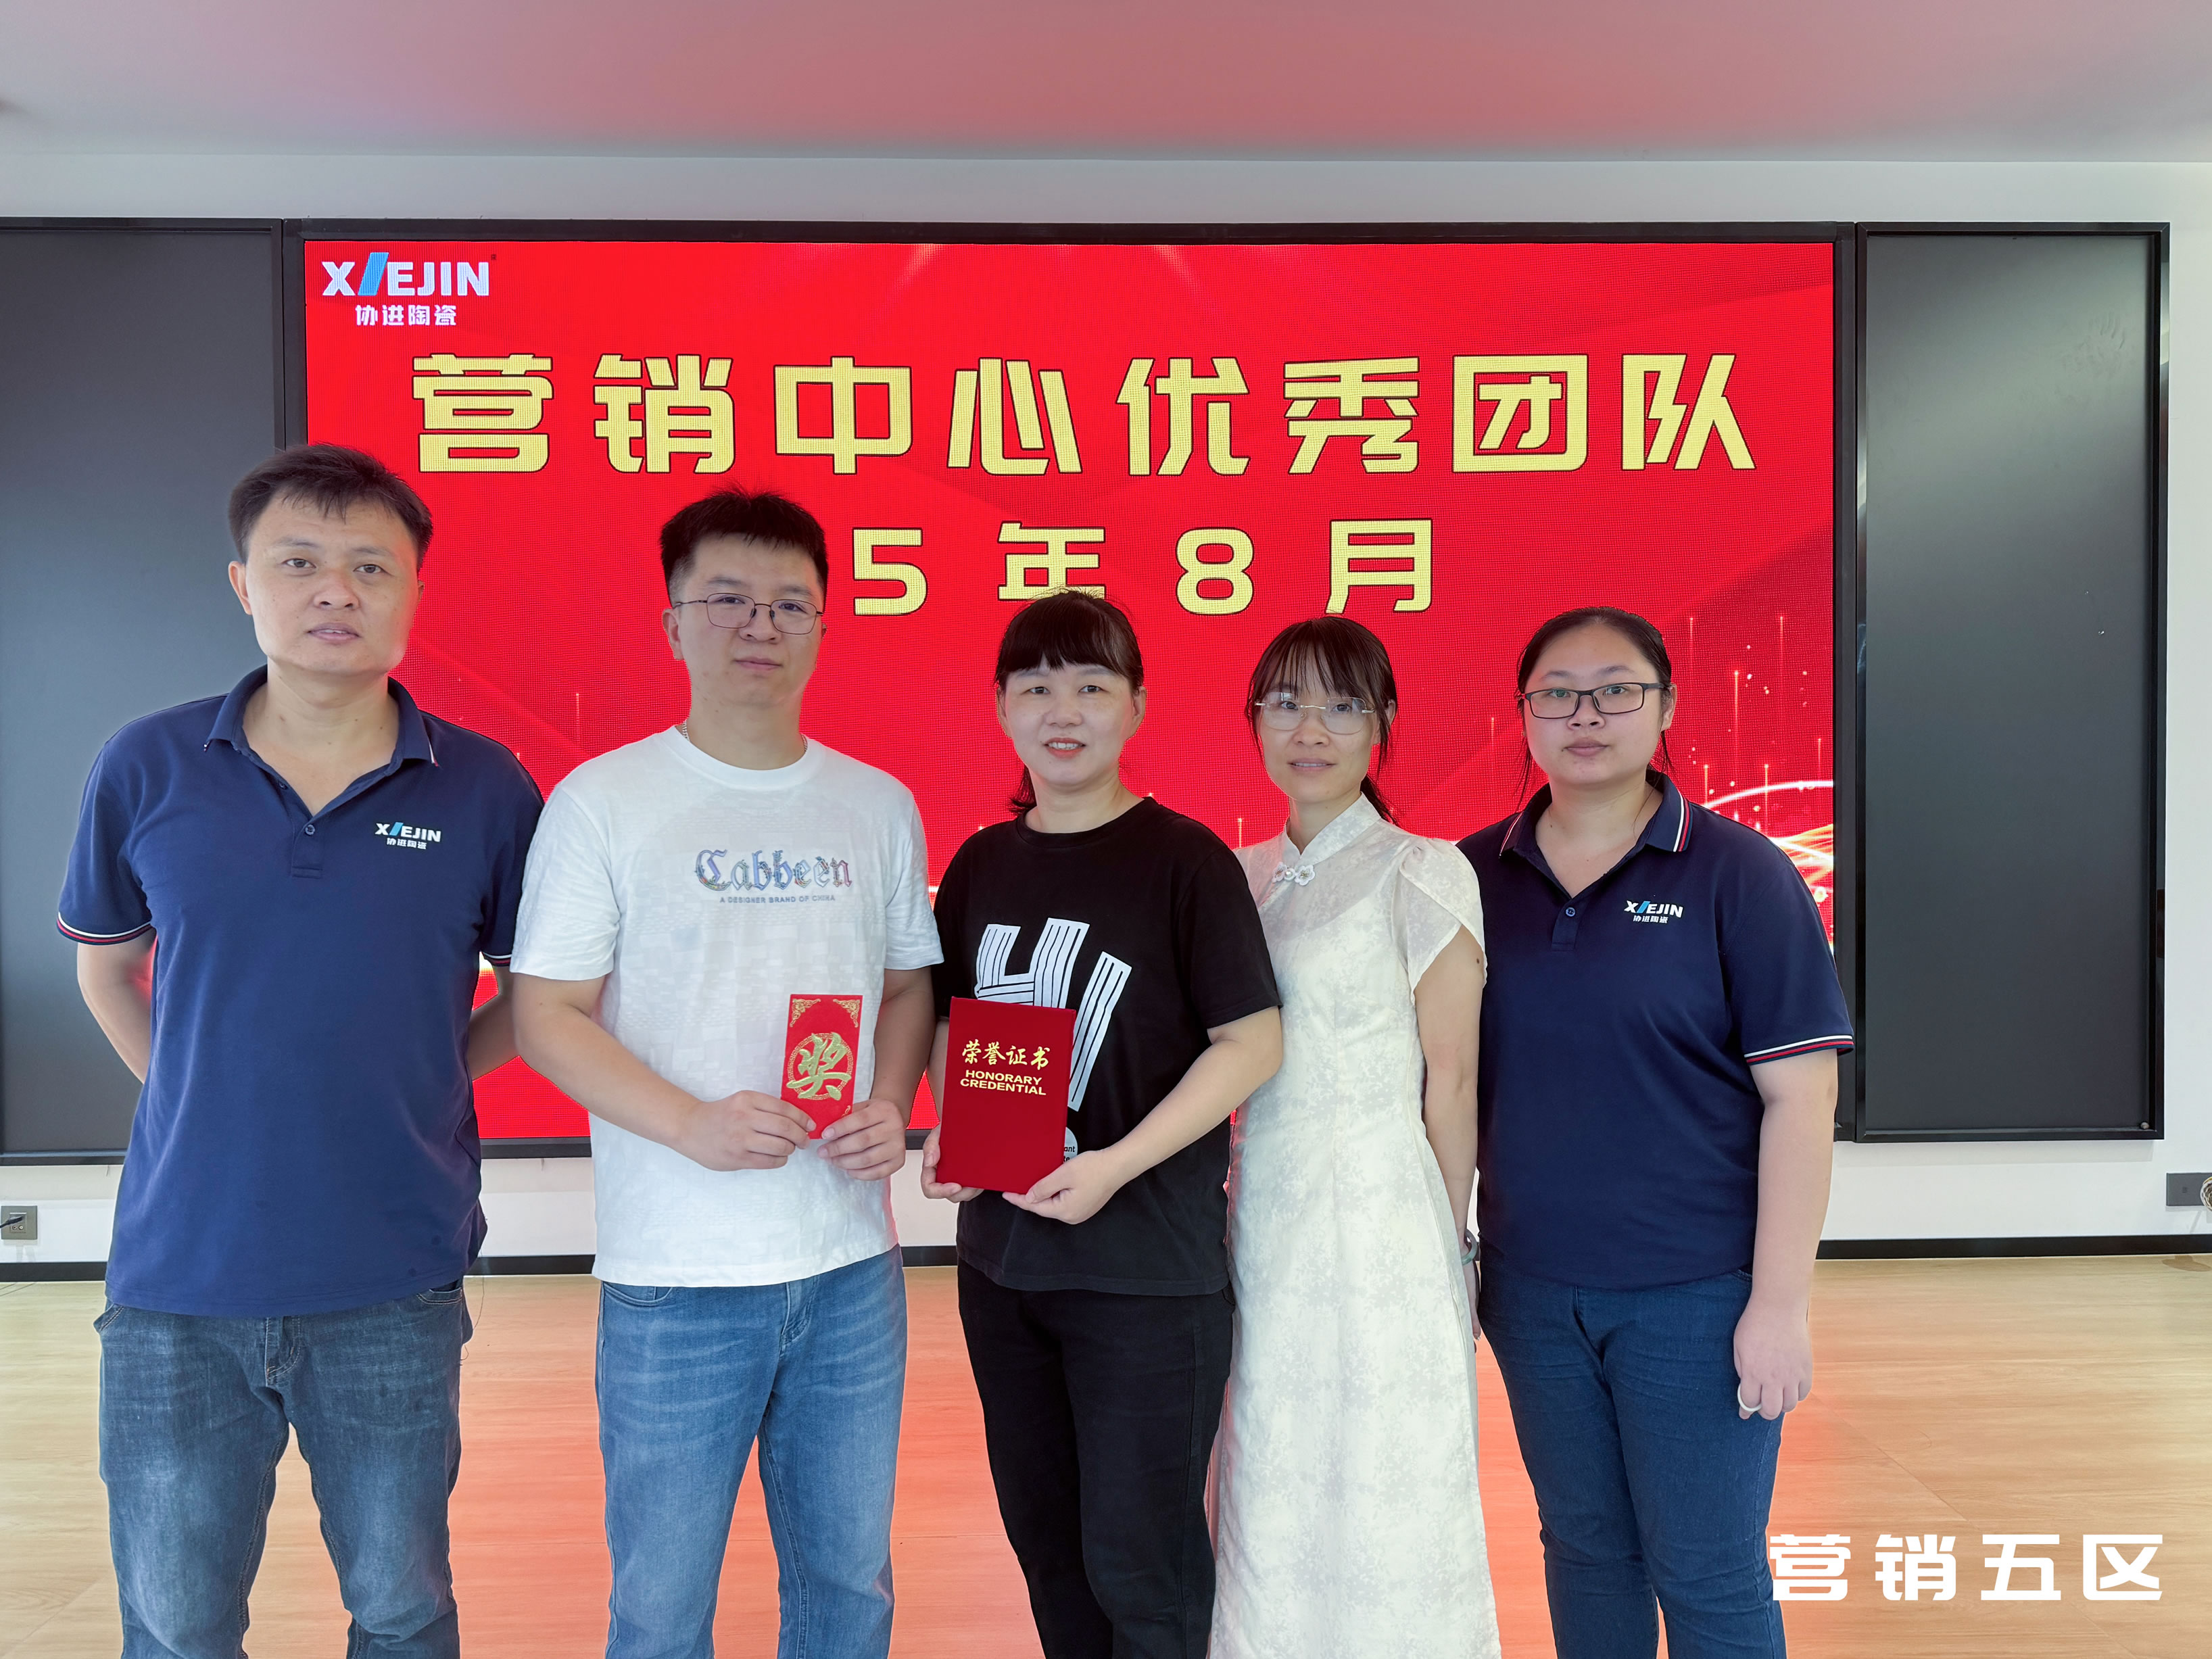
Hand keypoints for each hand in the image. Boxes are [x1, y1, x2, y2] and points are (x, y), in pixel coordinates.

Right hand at [676, 1089, 811, 1171]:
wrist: (690, 1128)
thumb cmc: (721, 1115)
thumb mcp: (742, 1102)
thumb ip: (765, 1108)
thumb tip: (798, 1120)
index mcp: (747, 1099)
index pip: (784, 1108)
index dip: (802, 1118)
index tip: (810, 1124)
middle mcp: (744, 1117)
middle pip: (785, 1128)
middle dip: (801, 1136)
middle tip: (805, 1140)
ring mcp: (740, 1139)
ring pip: (780, 1146)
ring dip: (790, 1149)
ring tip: (789, 1148)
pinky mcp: (737, 1158)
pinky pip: (769, 1162)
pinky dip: (780, 1160)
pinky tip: (778, 1157)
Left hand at [818, 1097, 908, 1181]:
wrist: (894, 1120)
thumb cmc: (874, 1114)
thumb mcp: (862, 1107)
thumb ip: (847, 1115)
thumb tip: (826, 1131)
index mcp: (885, 1110)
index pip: (860, 1120)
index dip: (841, 1128)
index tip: (825, 1135)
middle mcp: (894, 1128)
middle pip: (863, 1141)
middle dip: (838, 1148)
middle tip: (823, 1152)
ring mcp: (898, 1146)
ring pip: (867, 1159)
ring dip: (845, 1162)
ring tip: (832, 1160)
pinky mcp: (898, 1162)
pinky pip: (877, 1173)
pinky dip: (859, 1174)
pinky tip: (848, 1169)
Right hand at [917, 1125, 981, 1202]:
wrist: (964, 1123)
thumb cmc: (948, 1129)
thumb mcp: (937, 1132)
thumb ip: (930, 1146)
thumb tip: (929, 1162)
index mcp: (932, 1168)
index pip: (930, 1188)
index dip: (941, 1191)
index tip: (956, 1186)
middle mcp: (943, 1176)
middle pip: (950, 1195)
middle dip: (963, 1192)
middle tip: (973, 1184)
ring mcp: (957, 1178)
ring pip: (964, 1194)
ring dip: (973, 1189)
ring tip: (979, 1177)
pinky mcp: (970, 1178)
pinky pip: (975, 1189)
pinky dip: (980, 1185)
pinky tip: (983, 1174)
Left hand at [1005, 1148, 1128, 1226]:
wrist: (1118, 1166)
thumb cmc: (1093, 1168)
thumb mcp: (1063, 1174)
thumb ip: (1043, 1187)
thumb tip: (1029, 1198)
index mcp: (1065, 1211)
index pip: (1036, 1207)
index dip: (1019, 1200)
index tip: (1006, 1194)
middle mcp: (1073, 1216)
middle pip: (1044, 1207)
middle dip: (1030, 1198)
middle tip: (1015, 1187)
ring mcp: (1080, 1212)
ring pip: (1054, 1204)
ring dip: (1043, 1195)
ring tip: (1030, 1185)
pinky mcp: (1085, 1206)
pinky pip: (1063, 1202)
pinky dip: (1054, 1195)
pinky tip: (1049, 1186)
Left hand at [1733, 1292, 1813, 1419]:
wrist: (1779, 1308)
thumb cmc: (1754, 1324)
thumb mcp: (1738, 1345)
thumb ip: (1742, 1369)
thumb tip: (1746, 1385)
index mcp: (1752, 1372)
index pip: (1749, 1402)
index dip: (1746, 1409)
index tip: (1745, 1412)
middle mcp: (1773, 1377)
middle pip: (1771, 1410)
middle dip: (1764, 1412)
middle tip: (1762, 1405)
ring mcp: (1792, 1375)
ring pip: (1789, 1406)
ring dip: (1781, 1404)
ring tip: (1776, 1396)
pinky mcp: (1806, 1369)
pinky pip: (1803, 1393)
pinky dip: (1796, 1395)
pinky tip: (1790, 1387)